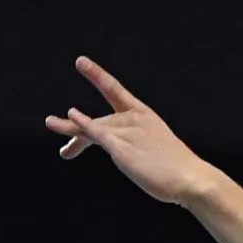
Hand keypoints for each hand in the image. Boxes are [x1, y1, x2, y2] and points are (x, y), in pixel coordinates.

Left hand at [44, 57, 218, 204]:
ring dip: (69, 129)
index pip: (116, 91)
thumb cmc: (179, 170)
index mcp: (145, 116)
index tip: (80, 62)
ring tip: (50, 123)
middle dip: (76, 126)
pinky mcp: (121, 147)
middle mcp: (134, 119)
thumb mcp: (158, 152)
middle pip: (99, 121)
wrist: (192, 179)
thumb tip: (123, 153)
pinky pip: (96, 133)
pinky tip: (70, 115)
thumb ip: (139, 147)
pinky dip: (81, 124)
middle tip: (52, 122)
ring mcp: (128, 131)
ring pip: (91, 129)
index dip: (97, 76)